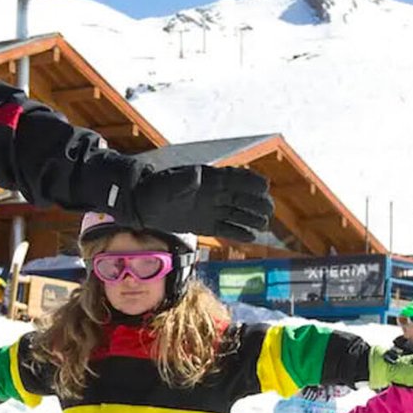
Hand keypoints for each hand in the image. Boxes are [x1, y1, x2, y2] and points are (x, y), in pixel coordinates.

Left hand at [129, 164, 271, 242]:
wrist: (143, 206)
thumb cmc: (155, 190)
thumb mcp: (168, 184)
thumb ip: (184, 181)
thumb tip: (199, 176)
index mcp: (207, 179)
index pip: (234, 178)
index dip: (250, 181)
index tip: (265, 186)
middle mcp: (213, 193)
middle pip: (240, 197)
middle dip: (256, 202)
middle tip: (269, 209)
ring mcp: (210, 210)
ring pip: (236, 213)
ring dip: (251, 218)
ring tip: (264, 224)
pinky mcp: (205, 225)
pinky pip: (225, 228)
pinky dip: (238, 233)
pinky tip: (251, 237)